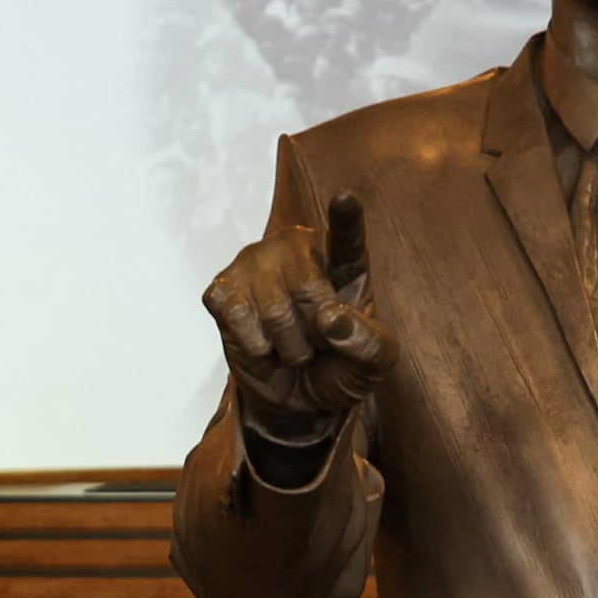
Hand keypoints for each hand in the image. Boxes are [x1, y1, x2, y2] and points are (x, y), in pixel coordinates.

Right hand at [205, 192, 394, 433]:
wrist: (297, 399)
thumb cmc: (340, 367)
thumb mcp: (375, 363)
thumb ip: (368, 342)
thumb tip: (330, 319)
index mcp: (344, 260)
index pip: (347, 237)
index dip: (346, 218)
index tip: (345, 197)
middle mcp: (296, 248)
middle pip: (308, 289)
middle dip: (316, 335)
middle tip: (318, 344)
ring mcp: (255, 263)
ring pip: (274, 310)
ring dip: (288, 347)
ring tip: (292, 347)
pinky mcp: (222, 288)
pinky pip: (237, 314)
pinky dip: (254, 344)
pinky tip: (260, 344)